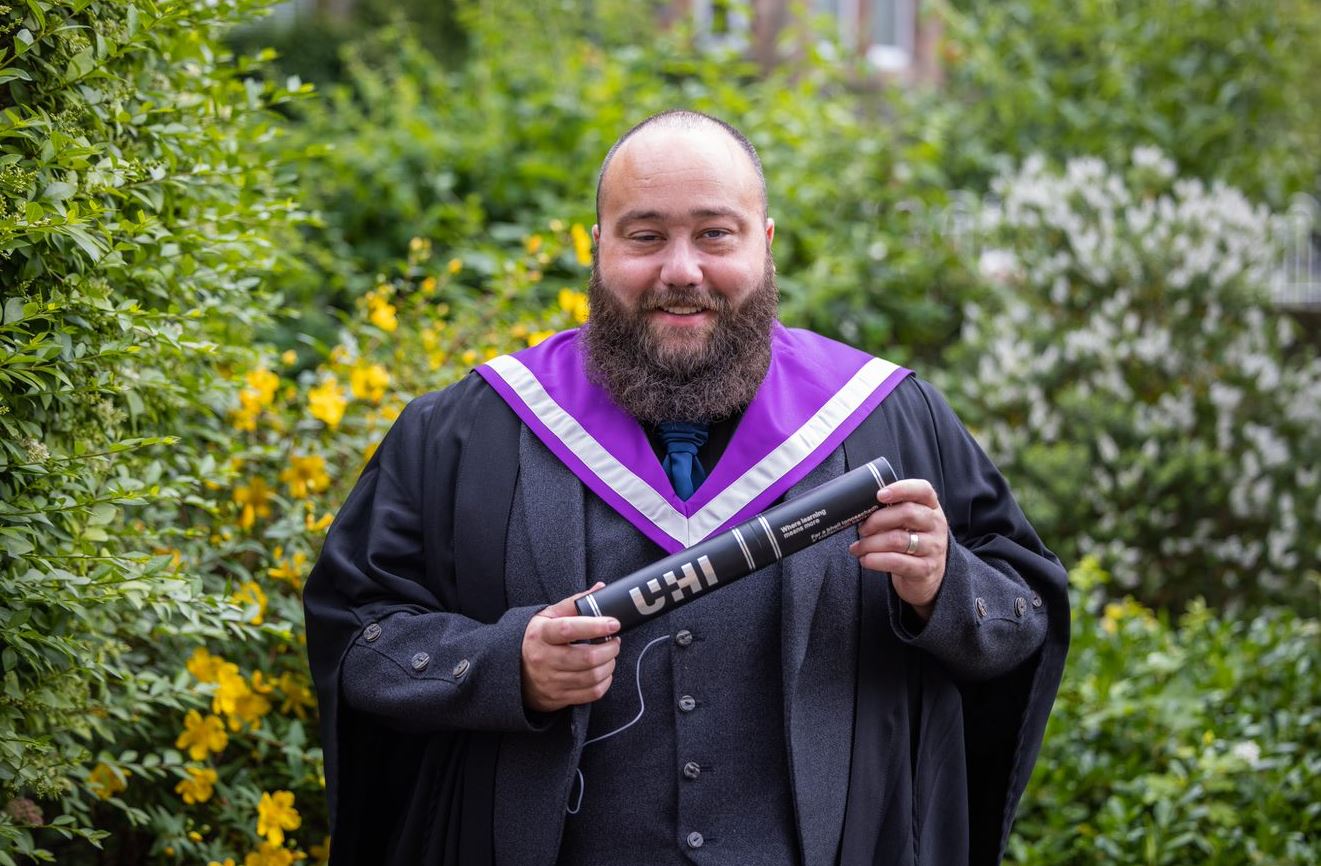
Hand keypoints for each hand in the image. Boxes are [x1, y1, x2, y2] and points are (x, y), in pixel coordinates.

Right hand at [521, 582, 621, 712]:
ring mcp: (551, 681)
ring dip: (609, 664)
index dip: (595, 626)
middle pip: (586, 657)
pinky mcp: (558, 697)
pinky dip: (605, 682)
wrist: (513, 671)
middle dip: (609, 648)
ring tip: (610, 655)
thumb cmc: (536, 639)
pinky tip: (603, 672)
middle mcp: (544, 659)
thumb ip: (574, 603)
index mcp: (541, 634)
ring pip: (592, 676)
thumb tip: (600, 589)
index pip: (569, 629)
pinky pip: (591, 693)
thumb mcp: (548, 617)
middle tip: (614, 641)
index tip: (613, 623)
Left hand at [848, 478, 949, 620]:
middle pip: (907, 513)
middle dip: (877, 520)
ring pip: (898, 540)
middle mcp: (936, 524)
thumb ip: (890, 511)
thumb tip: (859, 508)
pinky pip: (897, 562)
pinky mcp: (926, 569)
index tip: (879, 494)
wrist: (926, 576)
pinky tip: (865, 559)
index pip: (923, 490)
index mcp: (931, 507)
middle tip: (862, 529)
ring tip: (858, 547)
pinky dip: (876, 560)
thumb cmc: (910, 541)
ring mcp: (933, 547)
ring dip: (871, 543)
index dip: (901, 489)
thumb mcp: (907, 522)